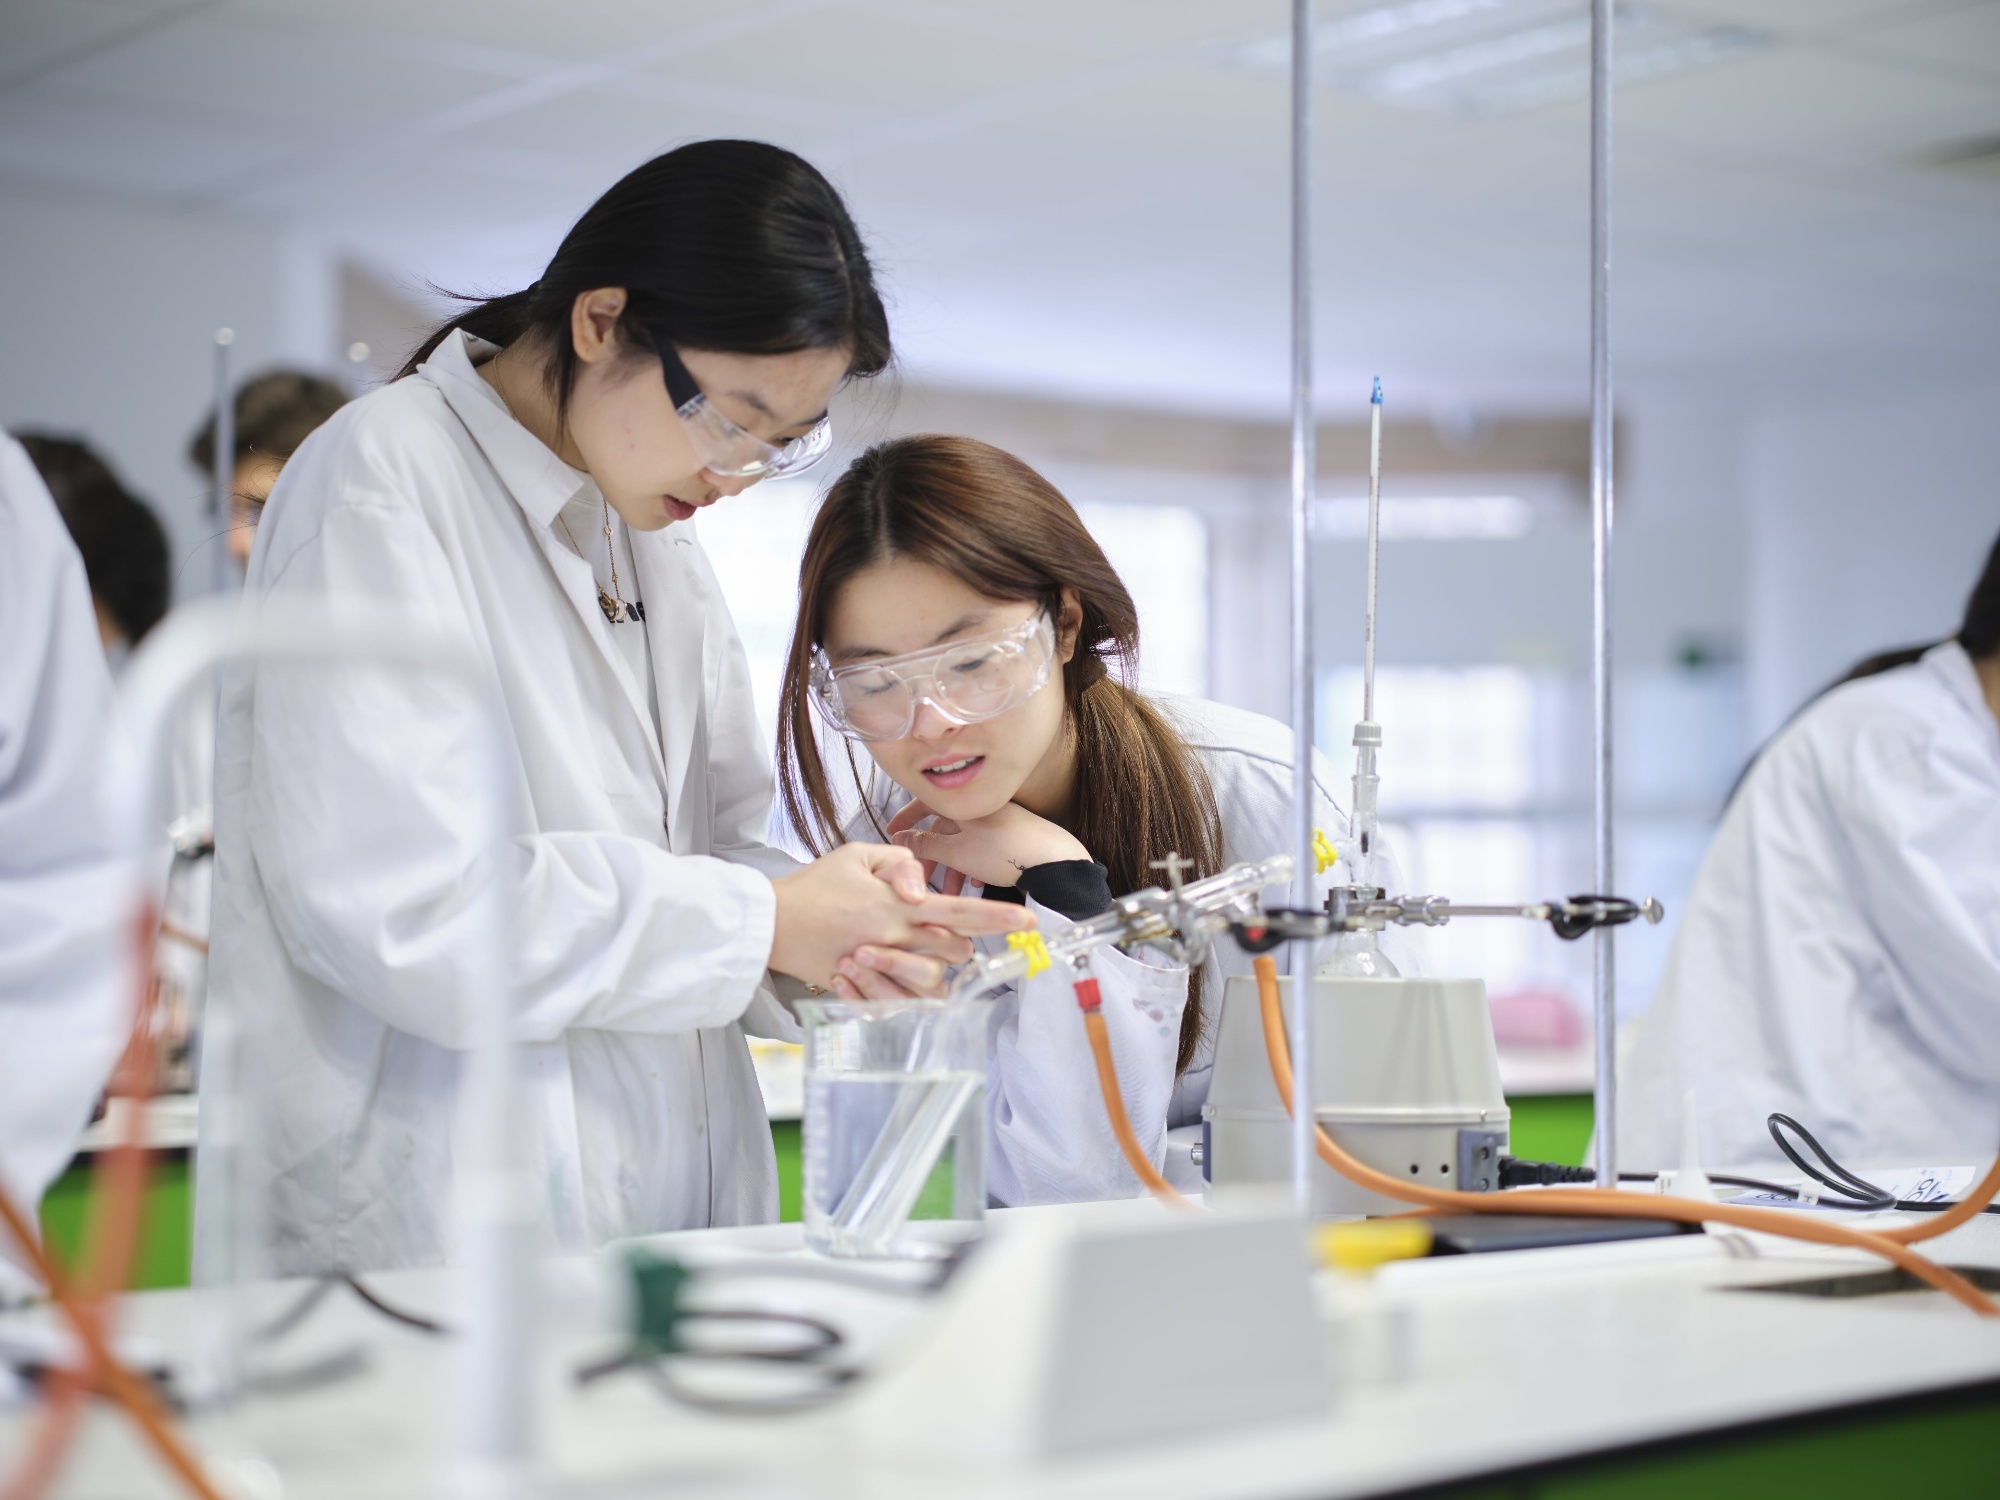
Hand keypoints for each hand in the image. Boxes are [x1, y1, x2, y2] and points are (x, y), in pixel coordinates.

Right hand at [769, 842, 1033, 991]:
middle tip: (957, 938)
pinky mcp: (861, 987)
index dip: (996, 917)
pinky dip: (908, 994)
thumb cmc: (813, 885)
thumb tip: (923, 881)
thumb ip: (898, 862)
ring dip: (936, 970)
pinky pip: (901, 1002)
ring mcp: (878, 966)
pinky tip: (902, 979)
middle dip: (964, 946)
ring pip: (932, 982)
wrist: (770, 922)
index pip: (958, 911)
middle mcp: (892, 938)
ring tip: (925, 957)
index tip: (1027, 921)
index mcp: (896, 904)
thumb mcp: (855, 855)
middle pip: (953, 952)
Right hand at [886, 799, 1089, 890]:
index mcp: (966, 804)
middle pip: (945, 828)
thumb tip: (901, 838)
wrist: (1055, 861)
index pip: (927, 803)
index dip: (907, 818)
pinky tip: (975, 885)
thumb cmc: (1007, 852)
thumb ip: (926, 845)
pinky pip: (983, 849)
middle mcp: (982, 808)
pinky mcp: (1014, 838)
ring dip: (952, 866)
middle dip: (931, 855)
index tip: (893, 831)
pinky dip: (973, 866)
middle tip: (920, 877)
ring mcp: (1000, 822)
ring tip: (949, 891)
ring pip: (964, 843)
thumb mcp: (957, 852)